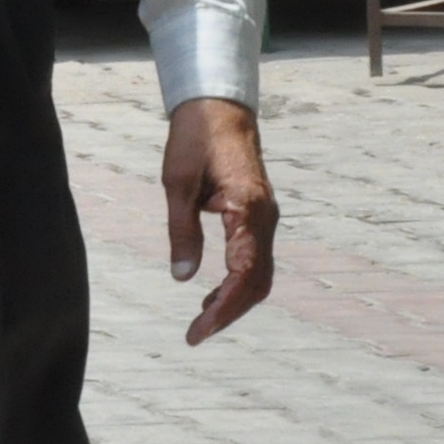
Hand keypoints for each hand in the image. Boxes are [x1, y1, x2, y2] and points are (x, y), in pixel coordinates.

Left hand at [161, 96, 276, 345]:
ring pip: (260, 274)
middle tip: (195, 335)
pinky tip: (212, 294)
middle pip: (257, 282)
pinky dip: (238, 282)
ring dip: (235, 301)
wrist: (219, 108)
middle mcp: (266, 219)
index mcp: (248, 211)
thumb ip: (182, 230)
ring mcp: (266, 219)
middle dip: (229, 313)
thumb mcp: (177, 184)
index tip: (198, 330)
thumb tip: (183, 277)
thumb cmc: (195, 140)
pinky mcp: (259, 217)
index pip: (244, 274)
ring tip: (201, 321)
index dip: (223, 308)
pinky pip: (256, 259)